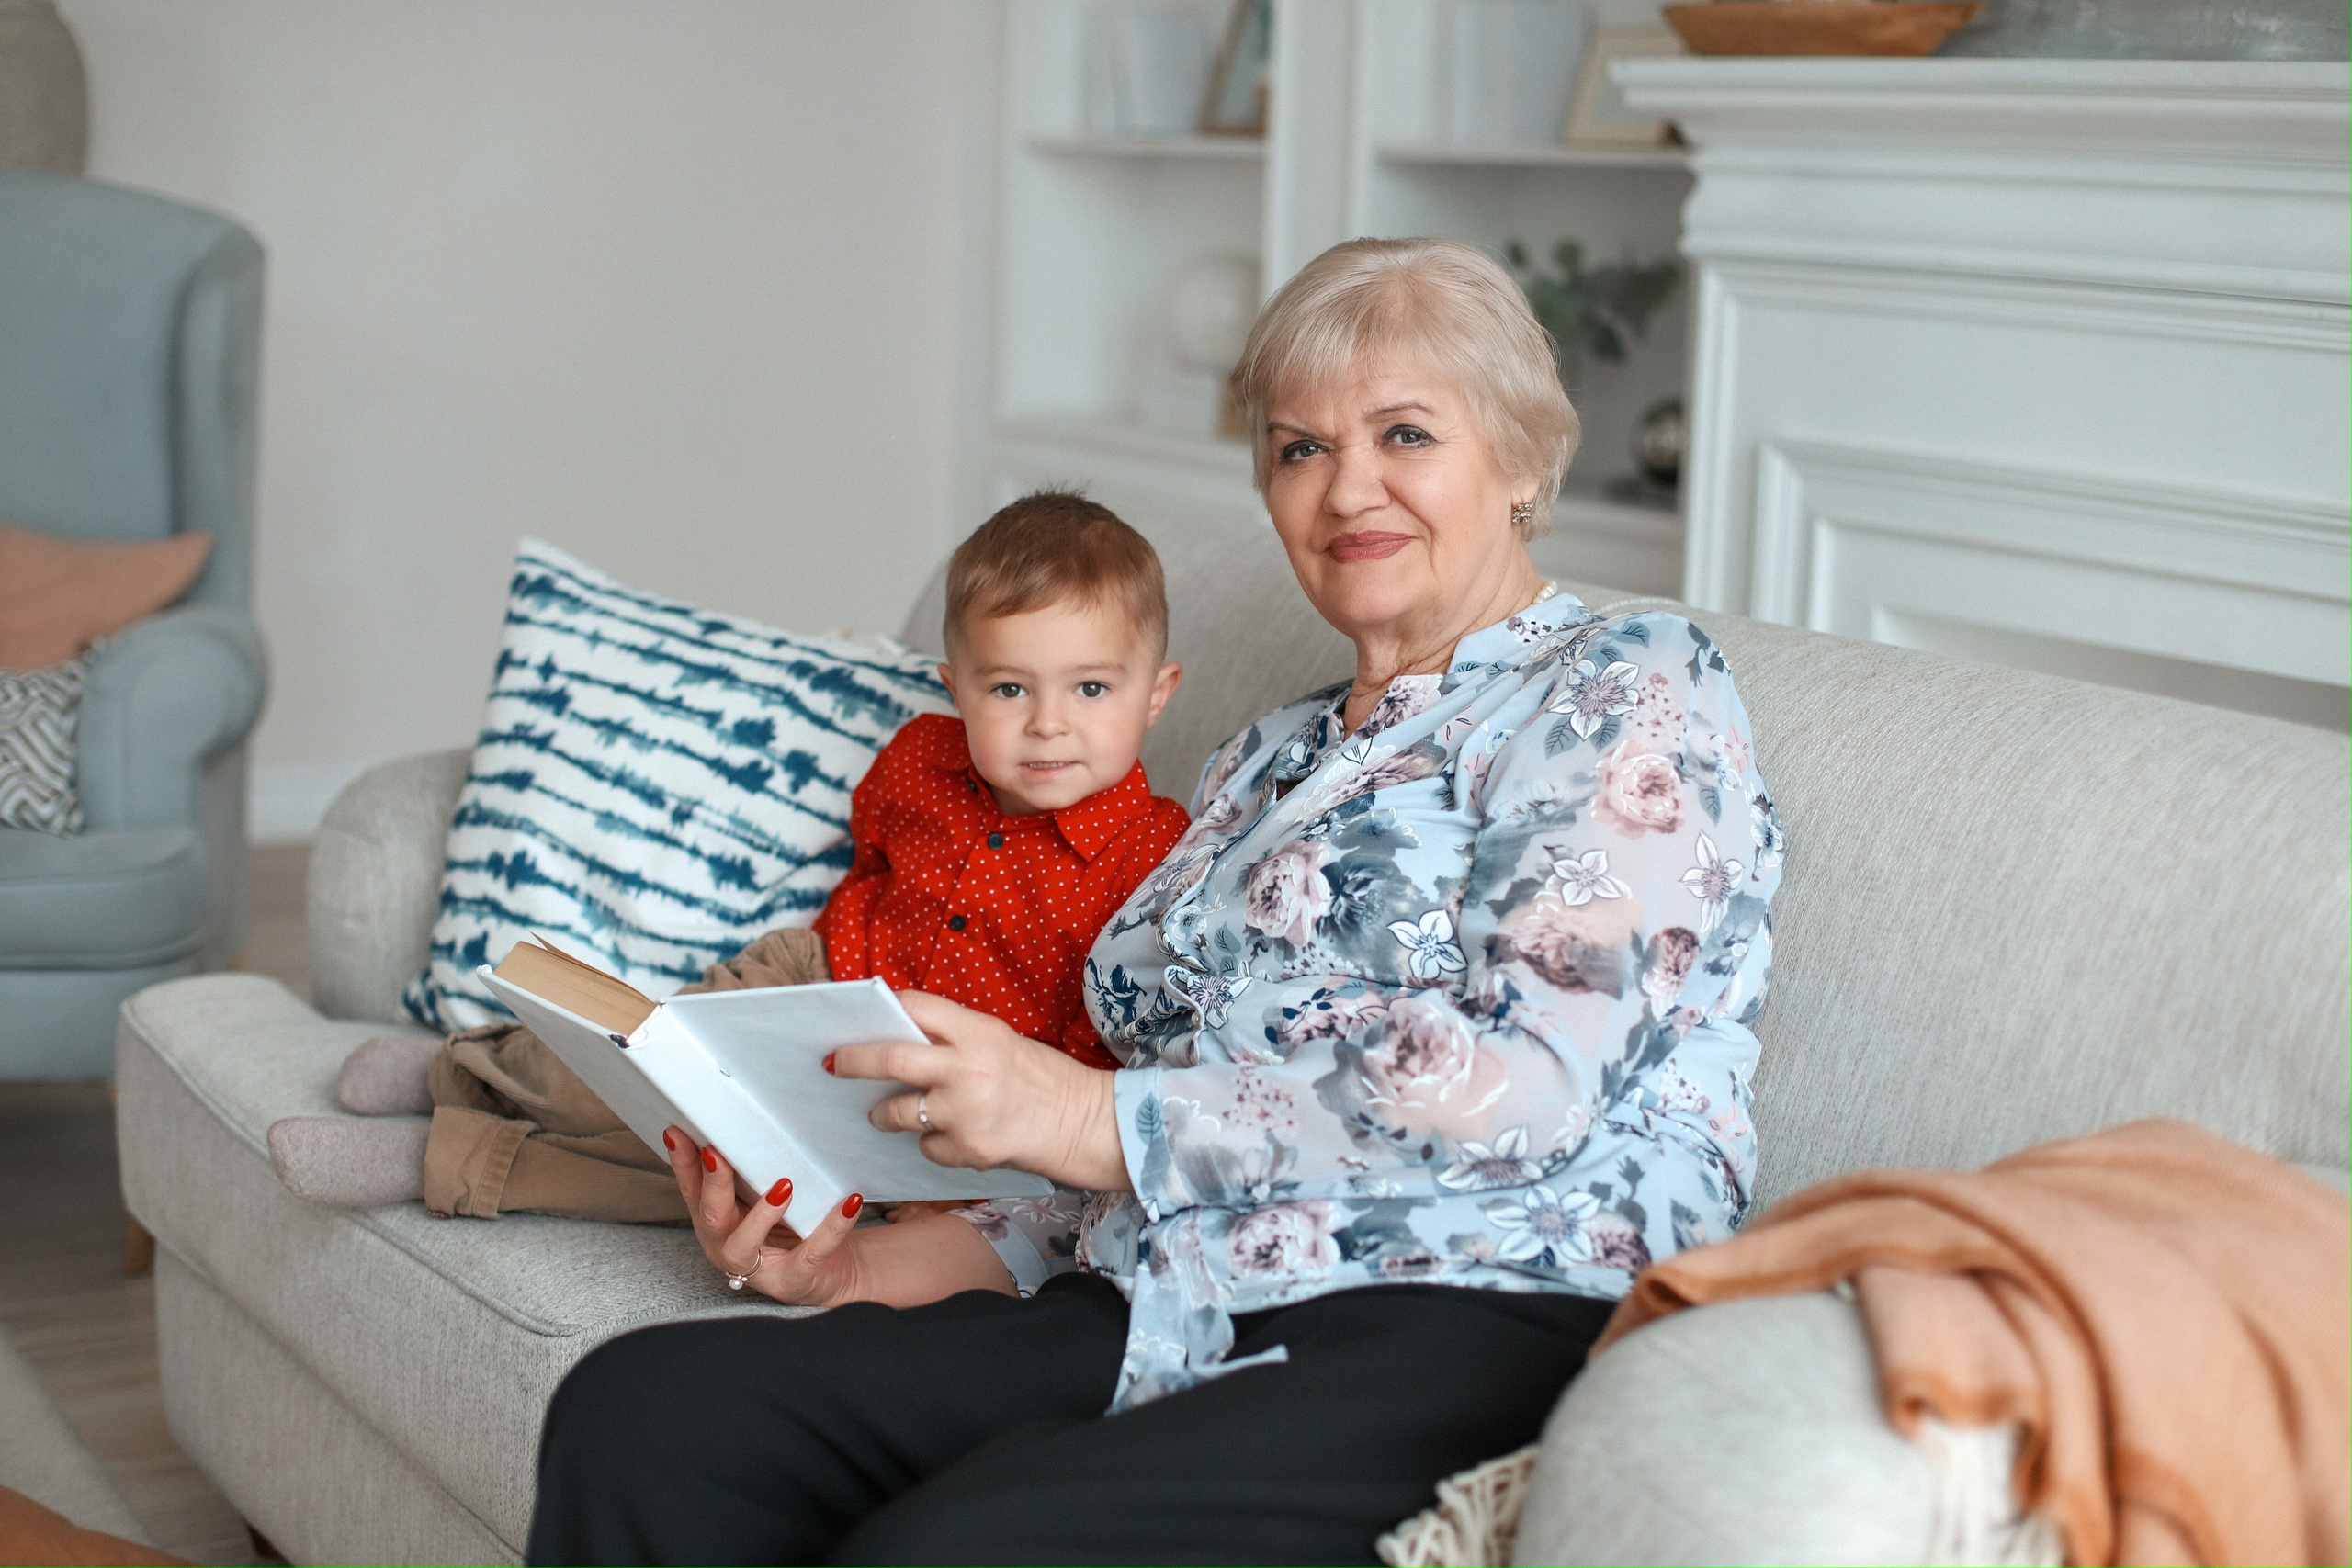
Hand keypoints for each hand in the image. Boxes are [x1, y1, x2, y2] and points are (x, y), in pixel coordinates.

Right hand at [661, 1127, 1013, 1308]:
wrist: (833, 1270)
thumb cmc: (791, 1221)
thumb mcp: (760, 1190)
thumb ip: (746, 1160)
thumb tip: (735, 1106)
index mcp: (717, 1220)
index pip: (691, 1188)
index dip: (681, 1162)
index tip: (677, 1129)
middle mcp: (728, 1245)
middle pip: (710, 1216)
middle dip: (712, 1185)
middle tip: (718, 1153)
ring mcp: (760, 1267)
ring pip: (746, 1245)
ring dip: (761, 1213)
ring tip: (784, 1184)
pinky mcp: (797, 1280)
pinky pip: (813, 1253)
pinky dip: (831, 1227)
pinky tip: (850, 1201)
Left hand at [830, 991, 1131, 1192]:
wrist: (1086, 1124)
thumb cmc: (1043, 1079)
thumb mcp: (1001, 1042)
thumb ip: (955, 1039)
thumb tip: (899, 1038)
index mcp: (979, 1032)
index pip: (915, 1007)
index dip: (883, 1010)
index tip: (859, 1020)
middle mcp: (969, 1068)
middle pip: (890, 1060)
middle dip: (854, 1061)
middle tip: (835, 1065)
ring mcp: (967, 1112)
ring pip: (900, 1113)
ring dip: (886, 1114)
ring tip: (884, 1114)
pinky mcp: (970, 1149)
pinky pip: (928, 1147)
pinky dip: (931, 1144)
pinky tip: (954, 1138)